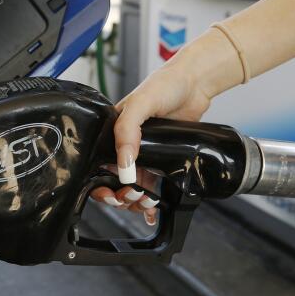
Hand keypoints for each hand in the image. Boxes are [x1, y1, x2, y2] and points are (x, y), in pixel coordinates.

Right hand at [91, 28, 240, 221]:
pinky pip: (153, 186)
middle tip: (133, 197)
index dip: (102, 185)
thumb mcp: (140, 103)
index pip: (98, 167)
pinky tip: (153, 212)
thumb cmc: (165, 85)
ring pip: (133, 189)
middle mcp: (125, 146)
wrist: (195, 84)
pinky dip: (152, 202)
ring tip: (148, 202)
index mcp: (112, 134)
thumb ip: (126, 130)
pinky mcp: (163, 161)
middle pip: (115, 183)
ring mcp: (145, 155)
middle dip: (121, 197)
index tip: (112, 193)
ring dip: (137, 202)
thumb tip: (123, 163)